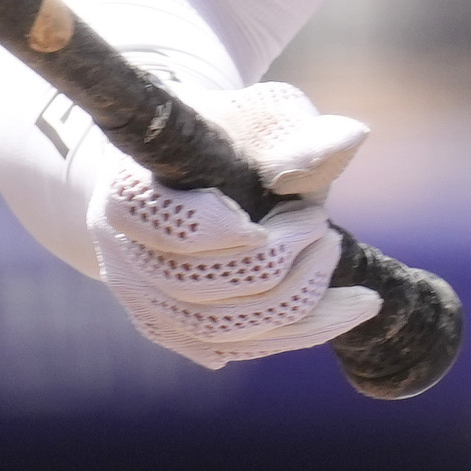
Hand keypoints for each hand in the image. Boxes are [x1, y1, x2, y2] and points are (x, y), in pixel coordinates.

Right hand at [71, 83, 378, 368]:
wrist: (199, 172)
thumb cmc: (233, 136)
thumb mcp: (264, 120)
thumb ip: (296, 136)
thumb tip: (350, 140)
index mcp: (125, 190)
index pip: (155, 219)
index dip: (215, 225)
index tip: (270, 211)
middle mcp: (120, 252)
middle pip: (194, 282)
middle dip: (277, 260)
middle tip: (324, 225)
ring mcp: (142, 299)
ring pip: (217, 328)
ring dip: (294, 299)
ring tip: (335, 255)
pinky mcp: (174, 331)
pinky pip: (233, 349)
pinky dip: (296, 332)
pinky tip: (345, 306)